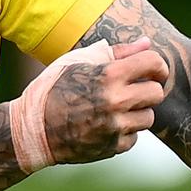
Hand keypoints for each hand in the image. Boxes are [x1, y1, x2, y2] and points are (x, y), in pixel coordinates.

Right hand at [42, 37, 168, 164]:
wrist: (33, 128)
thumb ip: (117, 51)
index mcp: (108, 75)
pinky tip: (105, 125)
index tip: (153, 71)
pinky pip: (134, 137)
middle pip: (157, 93)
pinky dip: (124, 132)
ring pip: (148, 117)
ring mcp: (114, 127)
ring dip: (137, 112)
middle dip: (148, 89)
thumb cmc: (53, 88)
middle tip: (135, 90)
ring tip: (116, 109)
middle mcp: (115, 101)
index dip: (157, 65)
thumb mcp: (79, 61)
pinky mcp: (112, 147)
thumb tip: (147, 43)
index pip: (153, 63)